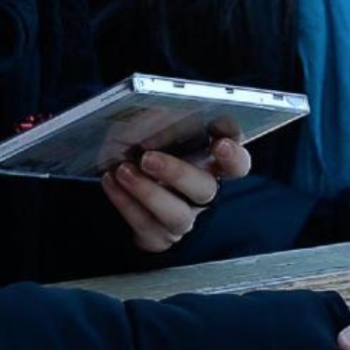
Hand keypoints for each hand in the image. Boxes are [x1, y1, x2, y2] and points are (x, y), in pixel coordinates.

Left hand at [100, 137, 249, 252]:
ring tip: (123, 170)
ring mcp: (184, 219)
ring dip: (147, 192)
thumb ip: (173, 128)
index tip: (220, 143)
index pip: (238, 164)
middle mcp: (204, 196)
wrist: (138, 196)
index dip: (234, 156)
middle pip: (205, 189)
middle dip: (177, 173)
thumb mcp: (171, 139)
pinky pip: (144, 224)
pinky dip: (125, 201)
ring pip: (175, 213)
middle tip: (148, 157)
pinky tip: (111, 181)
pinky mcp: (159, 237)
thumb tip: (154, 113)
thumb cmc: (160, 154)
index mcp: (216, 168)